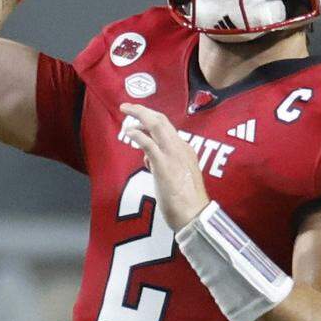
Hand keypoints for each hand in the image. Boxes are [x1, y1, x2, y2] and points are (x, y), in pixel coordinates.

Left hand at [119, 103, 209, 229]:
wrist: (194, 214)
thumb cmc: (187, 200)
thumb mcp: (179, 176)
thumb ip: (165, 163)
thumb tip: (149, 159)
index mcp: (186, 150)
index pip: (168, 128)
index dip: (151, 120)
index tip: (139, 118)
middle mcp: (181, 147)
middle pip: (162, 120)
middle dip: (144, 110)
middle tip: (128, 106)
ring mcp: (173, 155)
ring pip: (157, 125)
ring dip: (140, 114)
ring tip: (126, 110)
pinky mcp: (164, 165)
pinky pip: (149, 144)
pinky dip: (138, 135)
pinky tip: (128, 132)